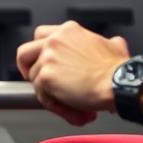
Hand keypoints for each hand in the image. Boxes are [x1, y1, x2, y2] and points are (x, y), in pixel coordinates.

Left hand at [15, 22, 130, 125]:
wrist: (118, 83)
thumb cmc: (118, 69)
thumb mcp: (114, 45)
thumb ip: (107, 43)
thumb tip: (114, 44)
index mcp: (68, 31)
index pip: (41, 36)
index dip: (40, 52)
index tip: (44, 63)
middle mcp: (54, 40)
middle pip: (24, 52)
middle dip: (27, 69)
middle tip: (39, 83)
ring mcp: (47, 57)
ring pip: (34, 79)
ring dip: (50, 94)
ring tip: (72, 105)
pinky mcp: (45, 76)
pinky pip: (42, 96)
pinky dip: (56, 107)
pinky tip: (75, 111)